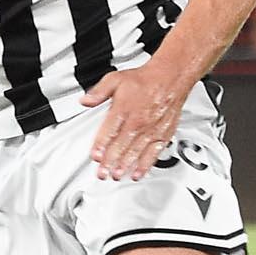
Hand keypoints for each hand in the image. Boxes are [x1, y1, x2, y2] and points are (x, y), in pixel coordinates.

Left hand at [82, 61, 190, 180]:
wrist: (170, 78)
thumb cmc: (144, 81)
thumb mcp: (115, 79)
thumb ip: (99, 92)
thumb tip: (85, 100)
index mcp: (124, 109)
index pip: (110, 130)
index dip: (101, 145)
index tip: (95, 156)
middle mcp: (138, 121)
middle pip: (122, 145)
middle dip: (110, 161)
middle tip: (103, 173)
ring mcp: (151, 129)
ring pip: (136, 151)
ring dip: (125, 165)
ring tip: (116, 175)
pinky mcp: (162, 134)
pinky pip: (154, 153)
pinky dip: (146, 164)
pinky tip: (138, 173)